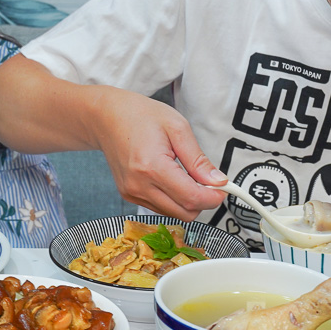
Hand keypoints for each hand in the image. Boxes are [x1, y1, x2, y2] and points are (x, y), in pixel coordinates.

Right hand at [92, 87, 228, 220]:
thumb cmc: (140, 116)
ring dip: (187, 201)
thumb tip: (218, 181)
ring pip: (174, 214)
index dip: (213, 197)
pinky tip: (172, 179)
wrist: (107, 117)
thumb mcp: (177, 128)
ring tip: (187, 175)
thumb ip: (198, 159)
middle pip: (184, 212)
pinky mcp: (129, 196)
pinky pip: (160, 208)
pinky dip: (173, 199)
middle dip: (203, 201)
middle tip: (209, 181)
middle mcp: (139, 186)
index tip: (223, 188)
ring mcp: (132, 193)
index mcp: (152, 167)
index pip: (191, 198)